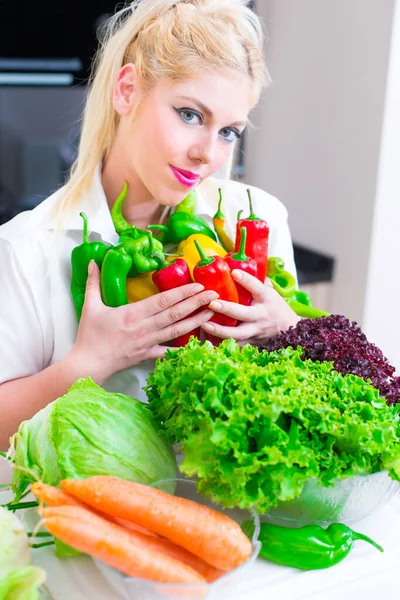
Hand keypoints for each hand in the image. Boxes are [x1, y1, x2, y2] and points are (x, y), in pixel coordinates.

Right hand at [70, 261, 216, 382]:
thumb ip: (93, 283)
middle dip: (196, 303)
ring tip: (212, 312)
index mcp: (132, 314)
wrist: (89, 364)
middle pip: (175, 314)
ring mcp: (148, 343)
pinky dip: (184, 347)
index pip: (163, 301)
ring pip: (177, 331)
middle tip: (214, 294)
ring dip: (196, 321)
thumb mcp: (91, 306)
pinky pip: (169, 351)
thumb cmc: (89, 335)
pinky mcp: (148, 355)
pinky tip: (198, 342)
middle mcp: (144, 328)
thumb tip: (92, 262)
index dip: (182, 293)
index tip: (198, 285)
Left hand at [201, 269, 299, 345]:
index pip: (257, 288)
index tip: (234, 273)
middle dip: (227, 309)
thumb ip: (256, 281)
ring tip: (205, 324)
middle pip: (244, 314)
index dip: (246, 280)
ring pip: (238, 334)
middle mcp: (261, 315)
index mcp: (267, 299)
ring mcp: (257, 331)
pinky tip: (209, 340)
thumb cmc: (275, 306)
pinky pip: (236, 345)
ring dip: (220, 330)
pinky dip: (223, 344)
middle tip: (212, 303)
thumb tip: (237, 266)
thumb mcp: (271, 292)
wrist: (290, 330)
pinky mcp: (252, 343)